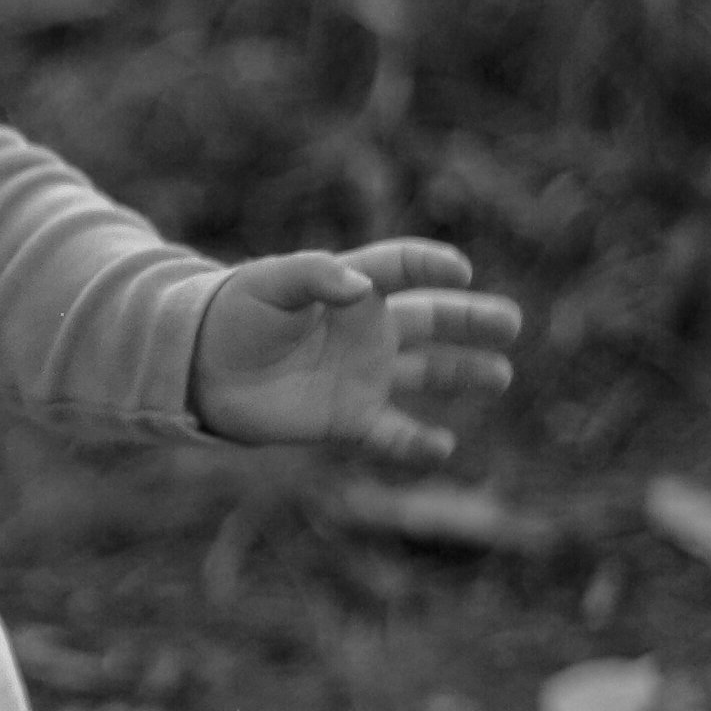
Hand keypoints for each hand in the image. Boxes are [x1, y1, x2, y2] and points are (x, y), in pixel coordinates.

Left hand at [190, 240, 520, 464]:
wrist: (199, 369)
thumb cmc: (233, 315)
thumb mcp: (267, 284)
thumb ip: (314, 276)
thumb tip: (361, 288)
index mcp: (349, 288)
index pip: (402, 268)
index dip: (432, 265)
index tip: (461, 270)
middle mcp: (366, 330)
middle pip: (431, 319)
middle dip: (471, 321)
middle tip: (511, 323)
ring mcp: (363, 374)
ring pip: (428, 373)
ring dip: (464, 374)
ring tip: (501, 375)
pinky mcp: (349, 418)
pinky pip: (394, 434)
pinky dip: (418, 442)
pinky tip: (444, 445)